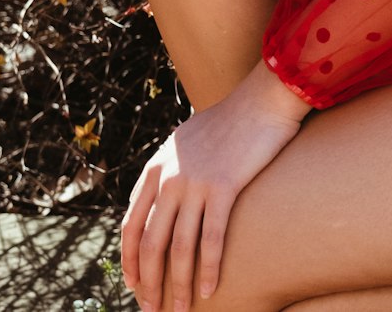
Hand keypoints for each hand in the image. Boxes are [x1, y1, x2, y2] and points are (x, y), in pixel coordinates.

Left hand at [121, 63, 307, 311]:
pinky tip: (209, 289)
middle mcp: (169, 176)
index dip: (129, 259)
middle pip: (150, 242)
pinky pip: (211, 238)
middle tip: (153, 310)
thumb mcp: (186, 141)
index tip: (134, 285)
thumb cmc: (230, 121)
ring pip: (179, 247)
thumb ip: (170, 169)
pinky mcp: (224, 186)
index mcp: (156, 167)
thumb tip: (163, 198)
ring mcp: (195, 182)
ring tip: (181, 310)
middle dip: (149, 282)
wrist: (261, 100)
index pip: (131, 224)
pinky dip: (208, 268)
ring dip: (177, 285)